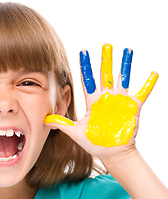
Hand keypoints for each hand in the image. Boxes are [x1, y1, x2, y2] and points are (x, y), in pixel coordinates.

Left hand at [44, 44, 157, 160]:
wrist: (112, 153)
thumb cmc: (95, 143)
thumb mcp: (75, 132)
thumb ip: (62, 124)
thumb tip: (45, 119)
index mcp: (93, 101)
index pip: (88, 80)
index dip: (85, 67)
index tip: (82, 52)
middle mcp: (106, 98)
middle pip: (105, 75)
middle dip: (105, 60)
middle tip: (106, 45)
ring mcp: (120, 101)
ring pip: (123, 78)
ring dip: (125, 65)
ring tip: (127, 50)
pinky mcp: (133, 107)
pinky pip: (143, 93)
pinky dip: (148, 84)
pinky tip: (153, 73)